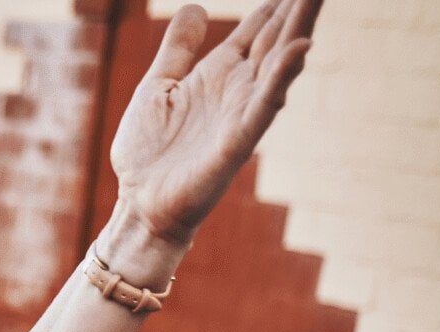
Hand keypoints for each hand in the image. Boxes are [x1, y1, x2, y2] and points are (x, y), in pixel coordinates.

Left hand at [110, 0, 317, 254]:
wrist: (139, 204)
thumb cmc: (148, 151)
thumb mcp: (157, 86)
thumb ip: (178, 48)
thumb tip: (197, 7)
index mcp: (219, 72)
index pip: (258, 28)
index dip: (277, 3)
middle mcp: (238, 87)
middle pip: (277, 37)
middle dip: (298, 7)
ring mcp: (242, 111)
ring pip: (280, 63)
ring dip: (299, 28)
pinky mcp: (238, 139)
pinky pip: (264, 104)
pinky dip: (282, 76)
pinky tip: (299, 48)